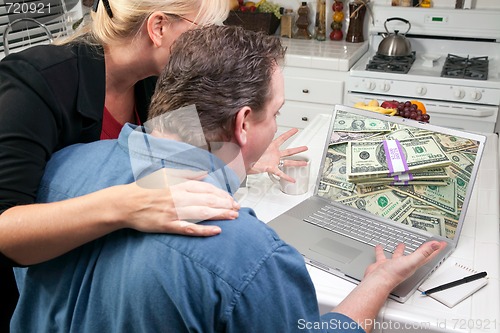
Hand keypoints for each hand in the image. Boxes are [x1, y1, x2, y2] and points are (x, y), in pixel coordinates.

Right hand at [117, 169, 239, 236]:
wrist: (126, 203)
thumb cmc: (145, 188)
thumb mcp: (166, 174)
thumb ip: (186, 174)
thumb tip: (204, 172)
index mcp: (179, 184)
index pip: (207, 188)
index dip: (222, 194)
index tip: (232, 199)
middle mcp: (179, 197)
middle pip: (208, 200)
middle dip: (226, 204)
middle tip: (238, 209)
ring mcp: (174, 211)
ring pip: (202, 213)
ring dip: (220, 215)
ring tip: (234, 217)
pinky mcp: (168, 225)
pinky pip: (189, 228)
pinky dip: (204, 230)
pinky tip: (216, 231)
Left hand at [249, 128, 307, 181]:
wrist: (242, 163)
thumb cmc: (247, 153)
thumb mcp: (253, 142)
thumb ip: (255, 135)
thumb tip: (252, 126)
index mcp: (270, 146)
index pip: (282, 138)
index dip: (289, 134)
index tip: (295, 130)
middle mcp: (274, 154)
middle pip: (289, 151)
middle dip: (298, 150)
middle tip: (305, 148)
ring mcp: (273, 161)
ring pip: (288, 162)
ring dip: (296, 163)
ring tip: (304, 163)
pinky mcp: (271, 168)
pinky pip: (280, 173)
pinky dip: (286, 177)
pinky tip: (292, 179)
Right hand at [364, 241, 446, 289]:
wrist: (378, 280)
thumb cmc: (394, 274)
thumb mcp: (412, 260)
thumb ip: (423, 252)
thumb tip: (435, 245)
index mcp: (413, 264)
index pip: (428, 256)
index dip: (436, 250)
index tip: (441, 244)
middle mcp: (405, 264)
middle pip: (416, 255)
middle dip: (421, 249)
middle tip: (424, 244)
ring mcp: (394, 264)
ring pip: (399, 255)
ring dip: (401, 250)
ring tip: (401, 244)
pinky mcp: (383, 264)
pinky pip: (383, 256)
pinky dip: (382, 251)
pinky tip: (380, 247)